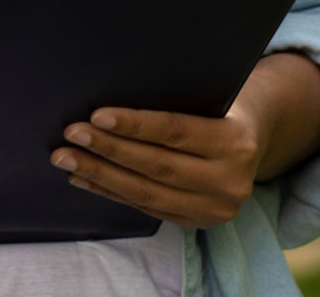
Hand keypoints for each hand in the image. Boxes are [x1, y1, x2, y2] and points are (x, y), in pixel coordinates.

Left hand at [51, 105, 259, 227]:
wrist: (253, 141)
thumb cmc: (221, 107)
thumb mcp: (211, 97)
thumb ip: (175, 100)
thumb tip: (111, 101)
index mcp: (235, 142)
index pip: (176, 132)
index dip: (134, 124)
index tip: (96, 115)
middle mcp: (230, 182)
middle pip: (157, 166)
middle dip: (107, 150)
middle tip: (70, 135)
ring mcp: (213, 209)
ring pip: (146, 193)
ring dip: (99, 175)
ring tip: (66, 158)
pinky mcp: (195, 222)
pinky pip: (145, 207)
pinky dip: (110, 192)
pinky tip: (83, 179)